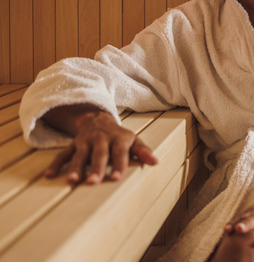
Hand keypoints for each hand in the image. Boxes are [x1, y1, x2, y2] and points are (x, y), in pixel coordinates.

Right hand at [43, 105, 157, 183]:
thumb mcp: (134, 140)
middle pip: (99, 155)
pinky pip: (63, 154)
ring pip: (80, 155)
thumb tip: (155, 162)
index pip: (120, 153)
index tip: (116, 178)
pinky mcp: (73, 145)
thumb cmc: (120, 136)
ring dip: (76, 168)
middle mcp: (101, 140)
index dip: (118, 165)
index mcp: (118, 139)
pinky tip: (49, 175)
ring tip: (72, 181)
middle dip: (96, 168)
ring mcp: (85, 142)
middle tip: (93, 182)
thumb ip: (143, 151)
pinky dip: (56, 164)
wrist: (98, 119)